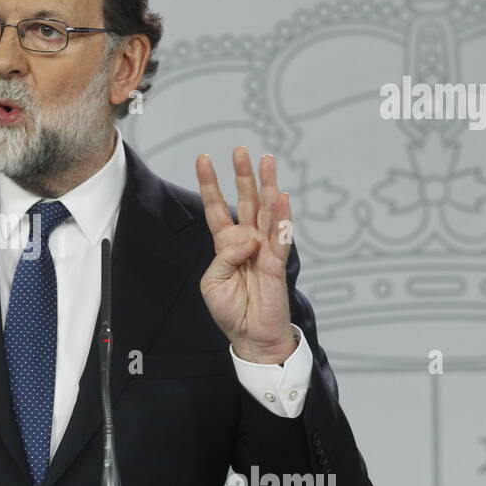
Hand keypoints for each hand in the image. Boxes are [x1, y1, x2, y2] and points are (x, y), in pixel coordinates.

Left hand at [195, 147, 295, 364]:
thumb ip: (224, 256)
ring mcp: (264, 249)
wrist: (251, 336)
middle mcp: (246, 240)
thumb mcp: (212, 281)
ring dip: (267, 185)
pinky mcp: (277, 262)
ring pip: (266, 211)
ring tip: (266, 161)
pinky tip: (282, 197)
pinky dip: (282, 217)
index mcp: (226, 243)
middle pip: (245, 200)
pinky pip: (280, 237)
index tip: (203, 159)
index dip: (210, 184)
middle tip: (241, 150)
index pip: (217, 207)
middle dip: (243, 175)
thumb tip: (248, 238)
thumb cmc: (230, 310)